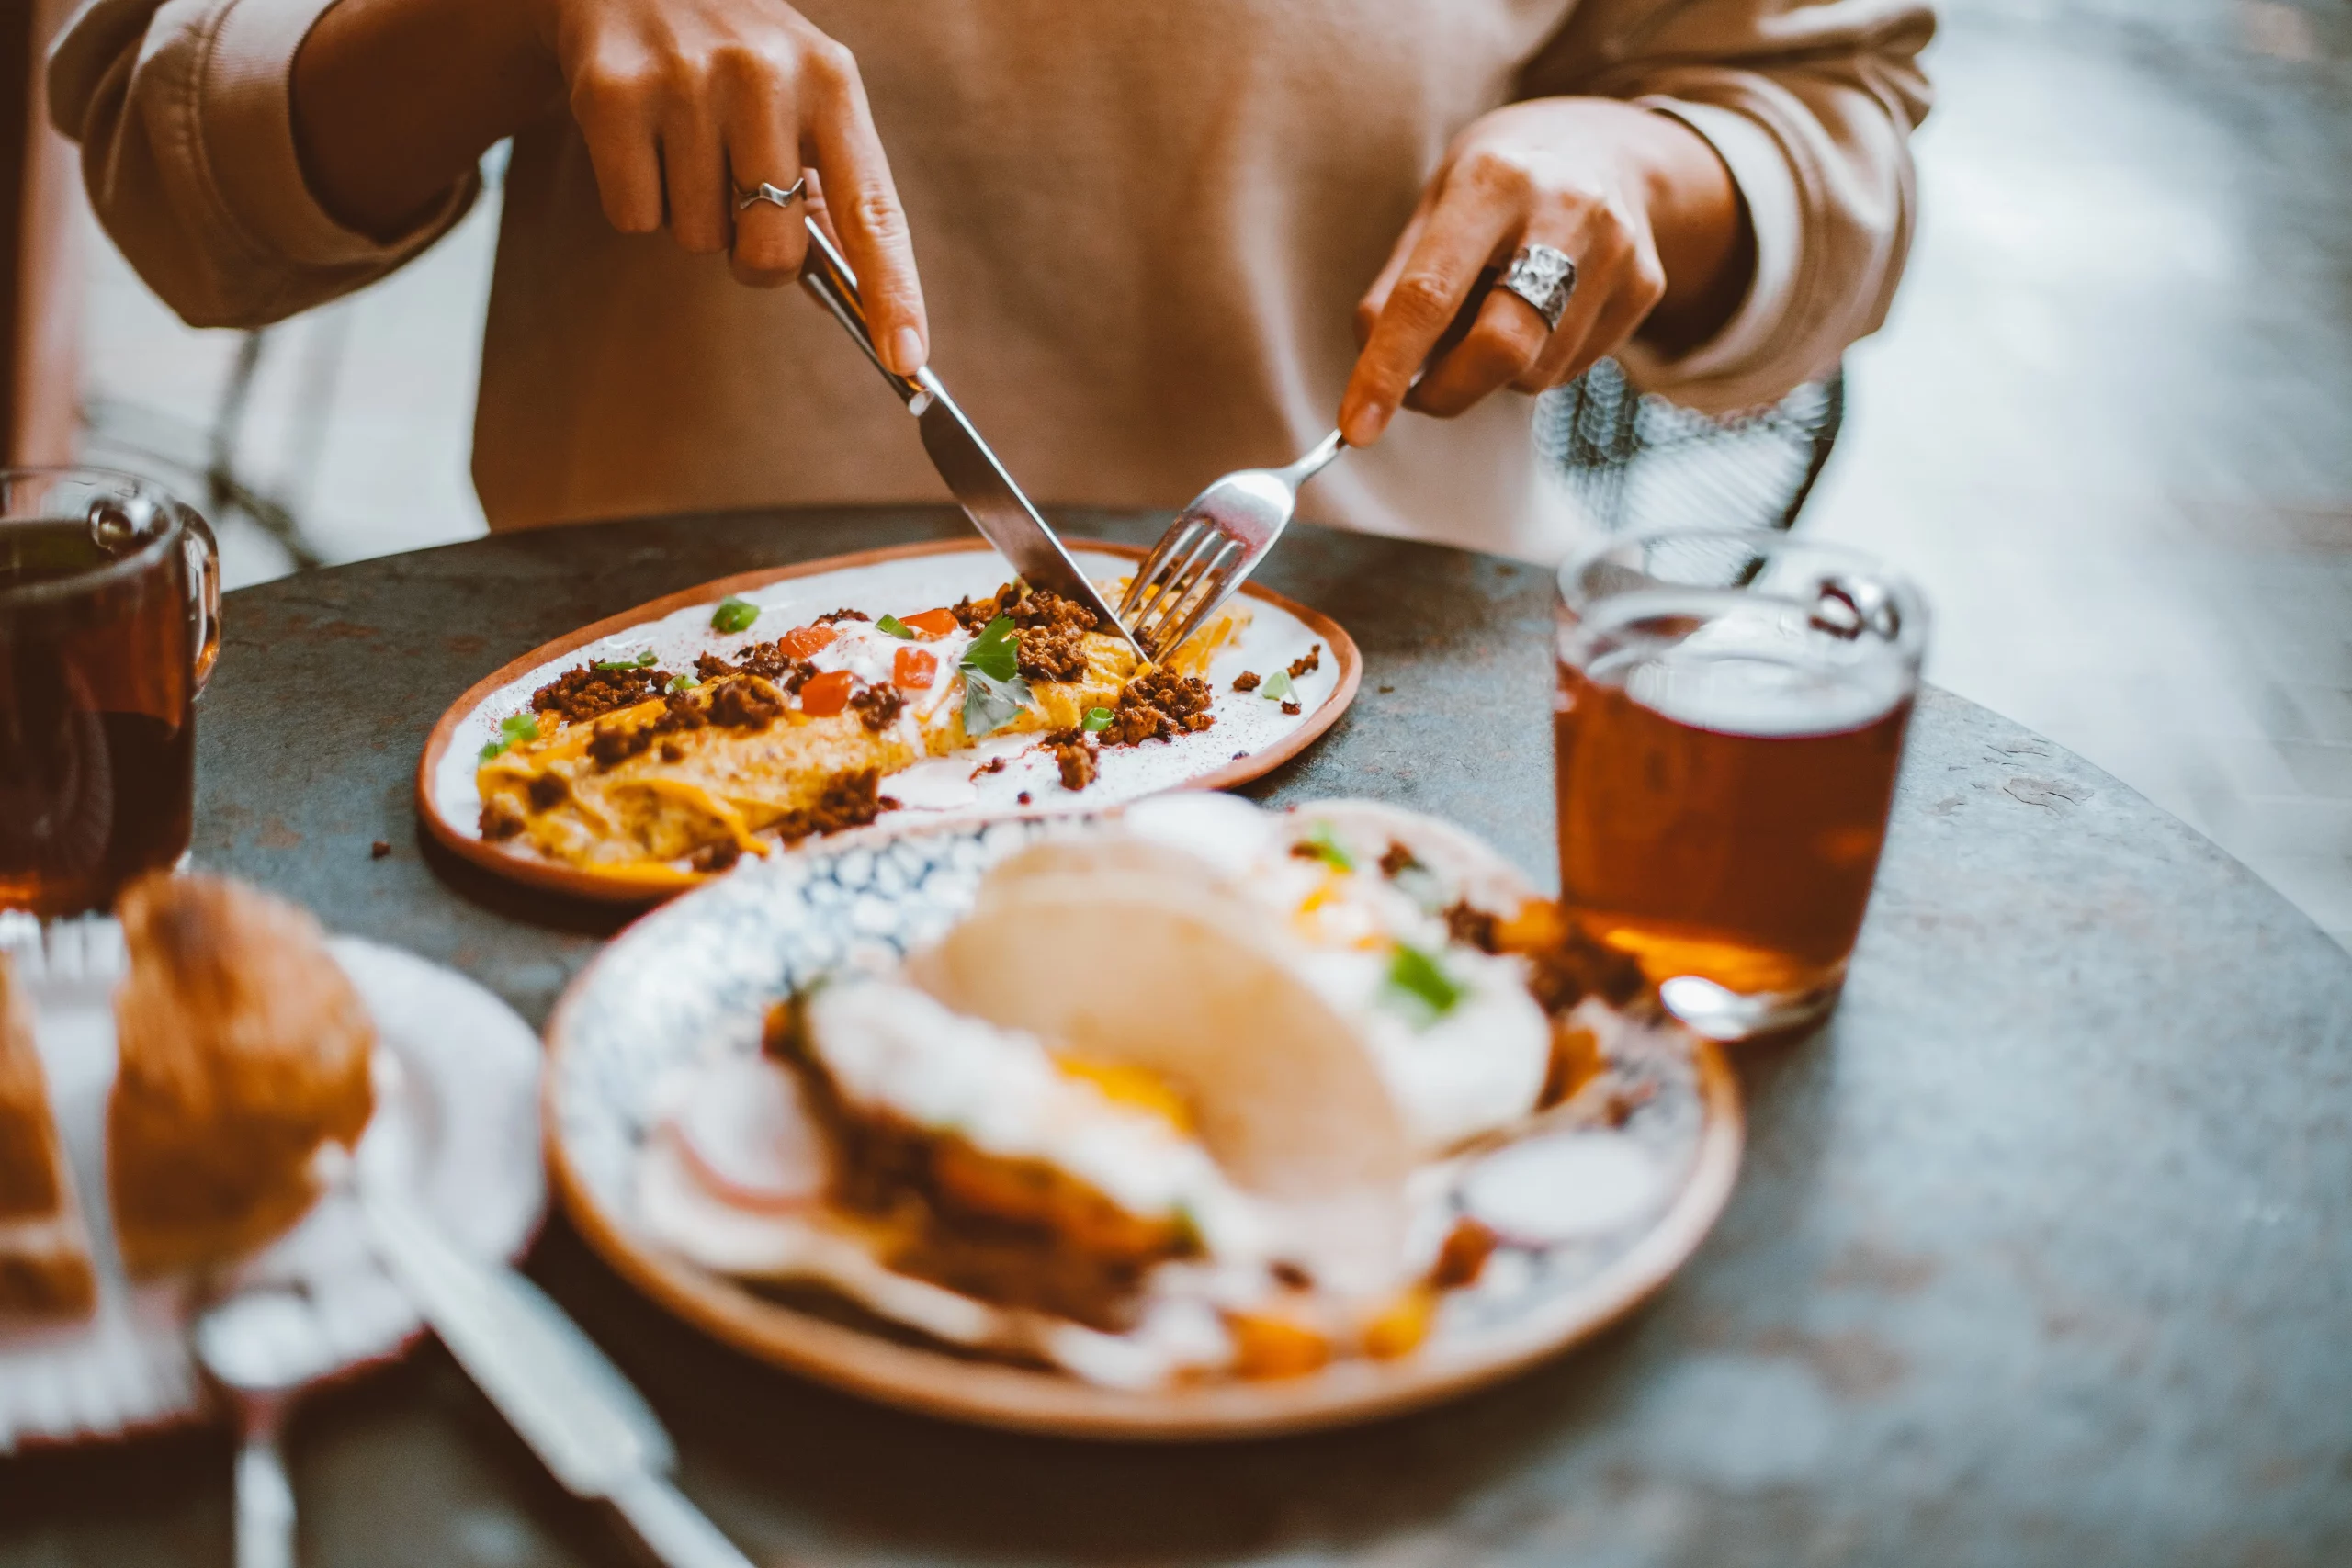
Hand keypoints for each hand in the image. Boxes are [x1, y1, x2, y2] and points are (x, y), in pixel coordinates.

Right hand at [529, 0, 926, 369]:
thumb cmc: (739, 60)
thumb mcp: (805, 98)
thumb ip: (833, 190)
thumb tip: (859, 298)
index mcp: (832, 82)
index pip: (873, 211)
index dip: (894, 292)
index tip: (907, 357)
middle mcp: (765, 76)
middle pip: (770, 252)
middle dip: (754, 255)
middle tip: (737, 200)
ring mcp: (686, 82)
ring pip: (696, 240)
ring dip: (690, 215)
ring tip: (686, 143)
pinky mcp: (613, 95)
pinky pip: (636, 219)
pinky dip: (637, 200)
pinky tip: (643, 138)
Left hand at [1338, 98, 1749, 447]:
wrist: (1605, 145)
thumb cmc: (1497, 184)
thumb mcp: (1435, 204)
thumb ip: (1397, 284)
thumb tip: (1371, 368)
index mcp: (1494, 180)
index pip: (1430, 294)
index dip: (1387, 368)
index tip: (1356, 428)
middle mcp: (1565, 209)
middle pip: (1502, 346)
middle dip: (1447, 392)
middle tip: (1417, 396)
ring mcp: (1617, 249)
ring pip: (1535, 372)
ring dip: (1492, 374)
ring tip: (1493, 313)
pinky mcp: (1646, 286)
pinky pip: (1570, 370)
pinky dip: (1536, 363)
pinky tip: (1541, 313)